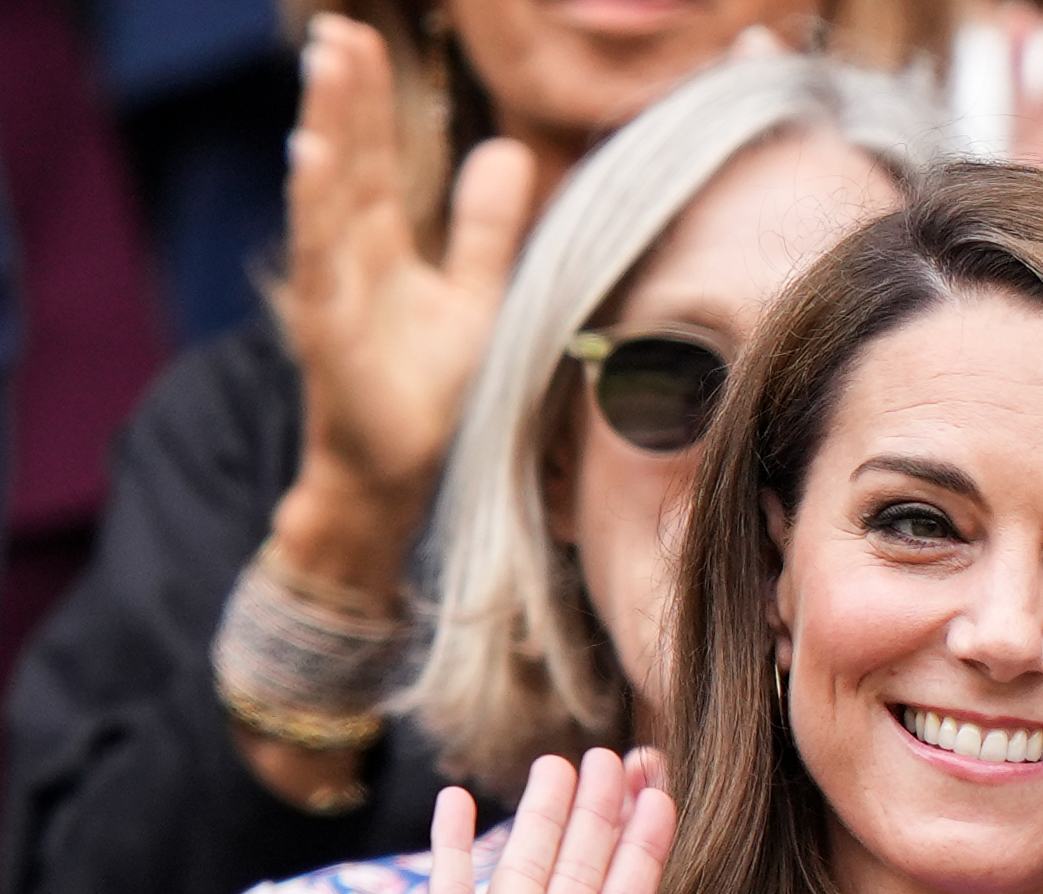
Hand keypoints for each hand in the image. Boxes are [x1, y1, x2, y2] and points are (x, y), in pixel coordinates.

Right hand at [273, 13, 537, 597]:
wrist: (398, 475)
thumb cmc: (428, 395)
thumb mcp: (474, 299)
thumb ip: (486, 229)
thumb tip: (508, 149)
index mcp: (380, 245)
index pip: (372, 156)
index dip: (367, 100)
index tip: (360, 36)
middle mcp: (349, 258)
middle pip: (344, 160)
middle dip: (340, 96)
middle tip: (335, 30)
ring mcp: (333, 290)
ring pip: (324, 196)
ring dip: (322, 129)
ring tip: (323, 68)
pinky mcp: (327, 330)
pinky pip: (317, 259)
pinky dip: (313, 209)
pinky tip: (309, 157)